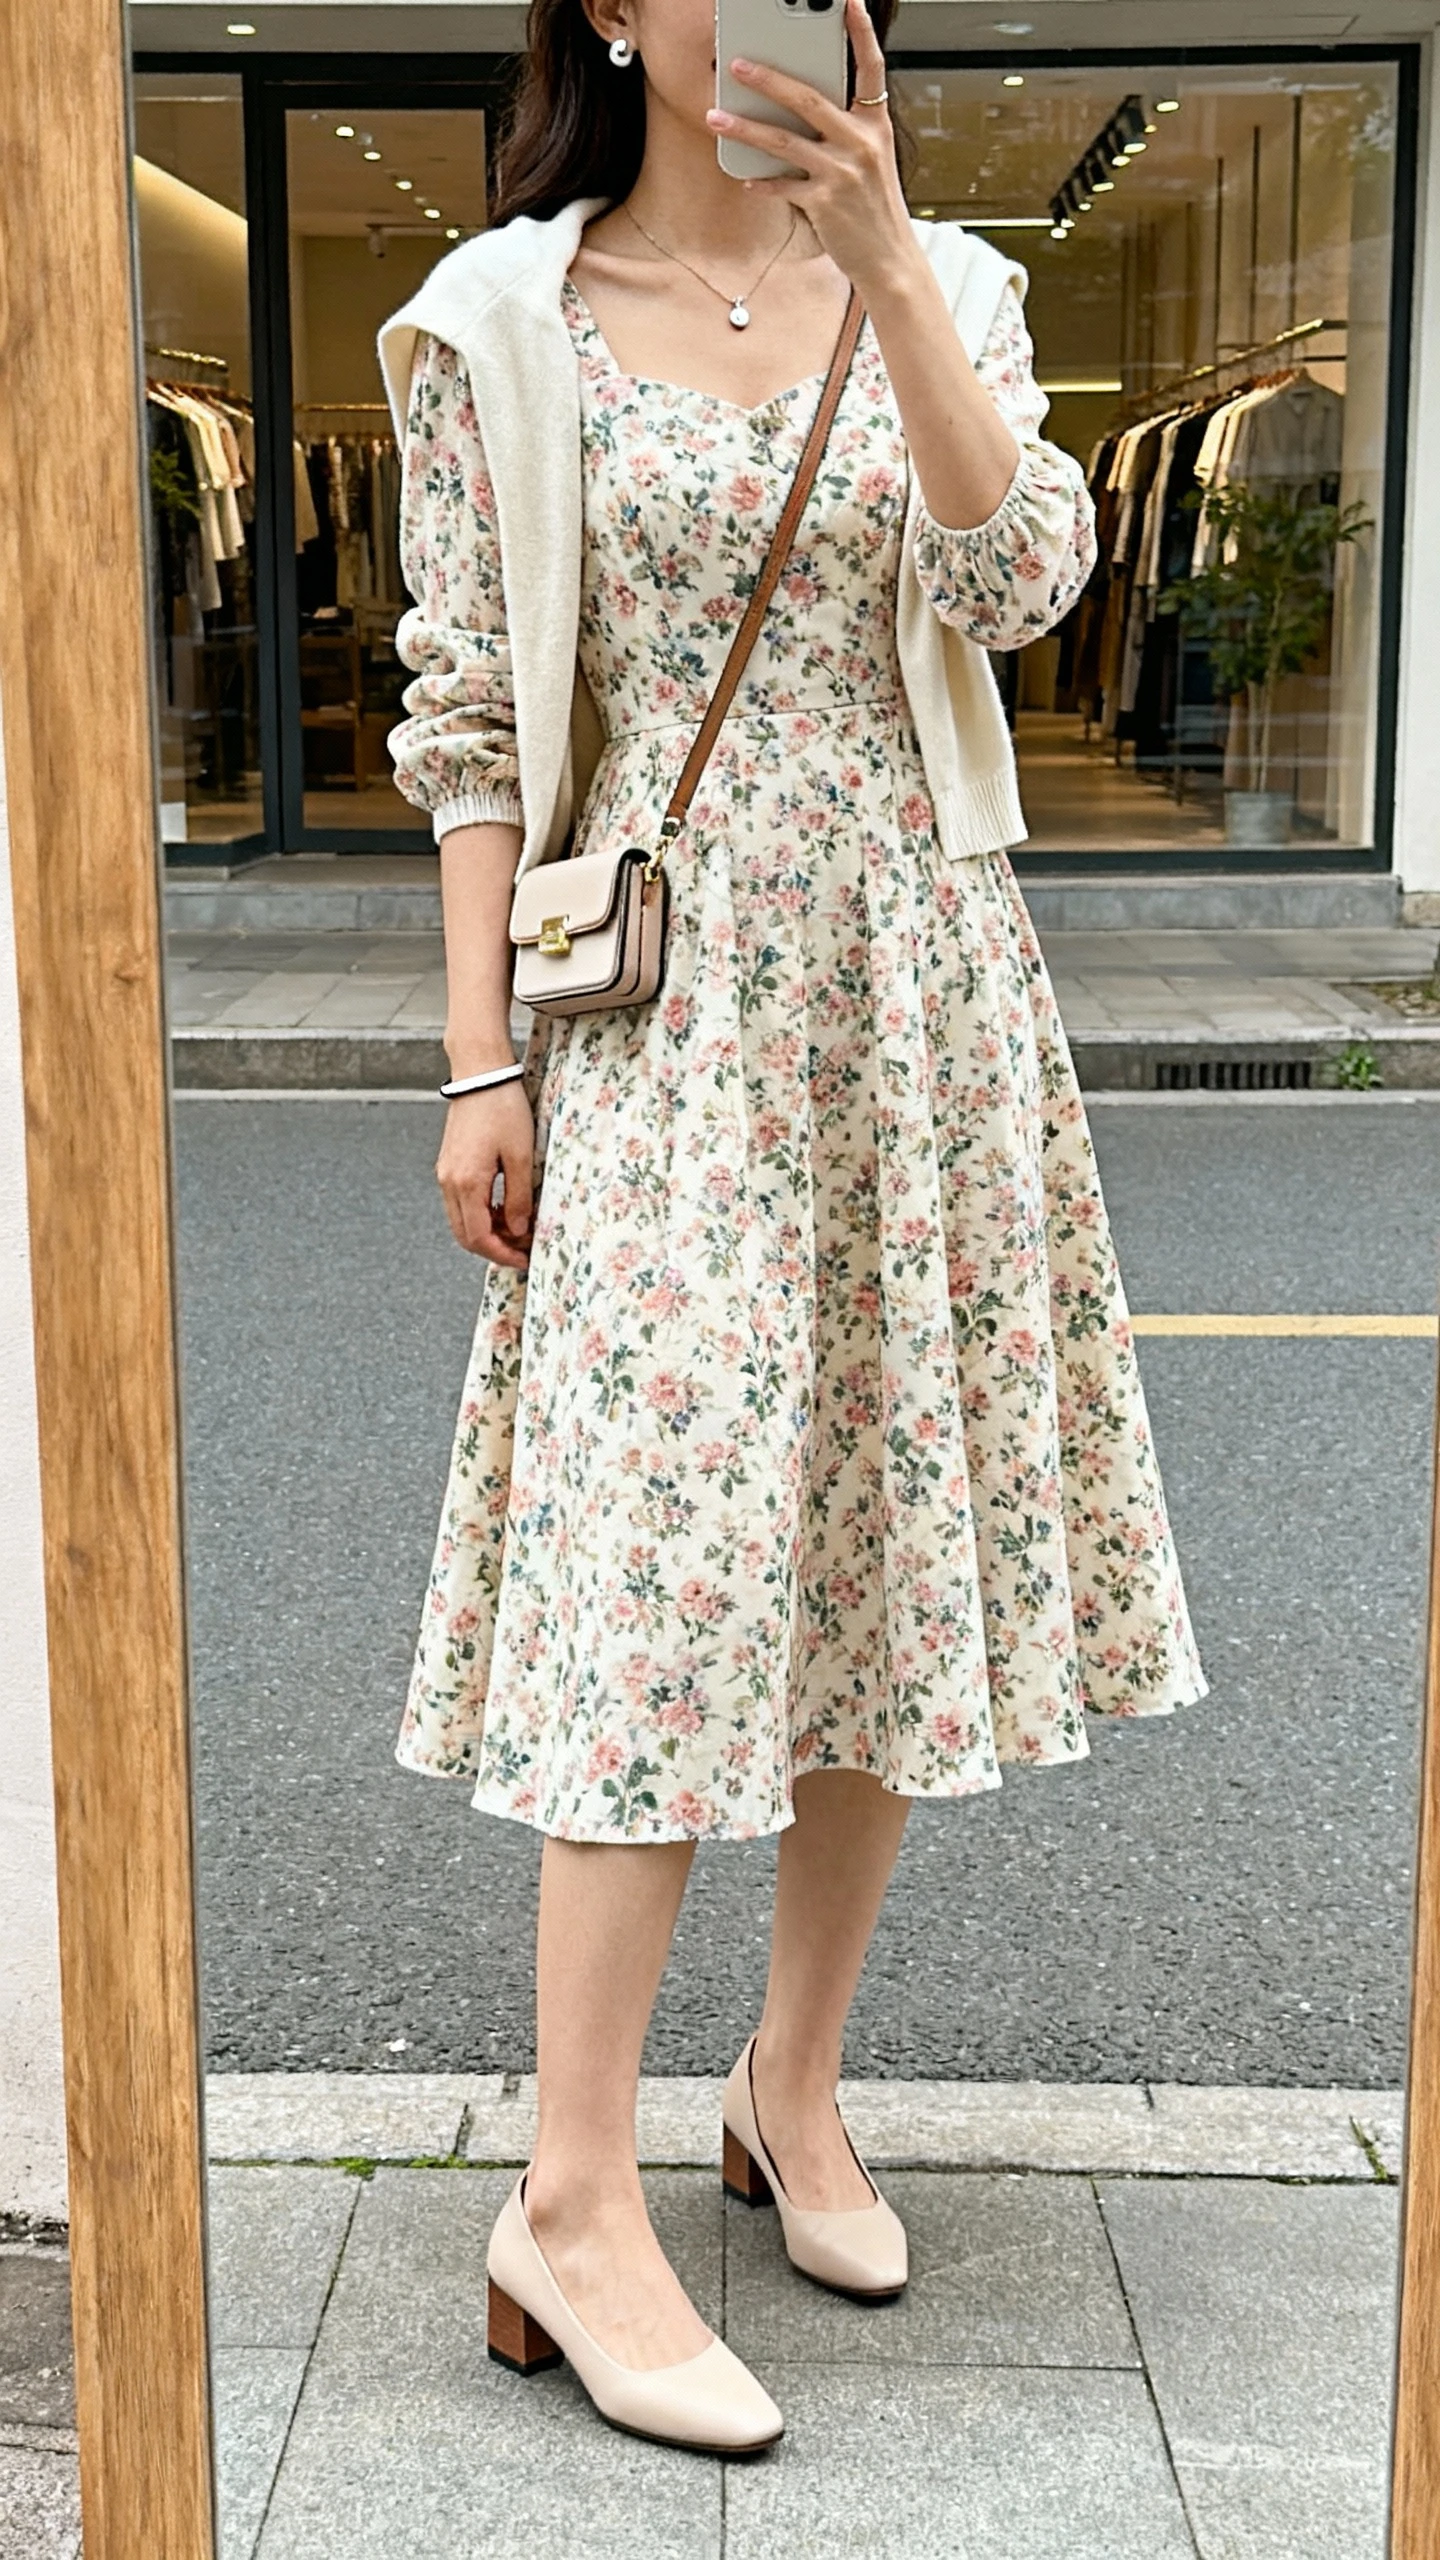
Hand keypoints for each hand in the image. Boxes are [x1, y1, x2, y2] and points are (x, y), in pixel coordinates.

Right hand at [436, 1084, 535, 1268]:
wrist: (481, 1075)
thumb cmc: (503, 1109)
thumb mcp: (521, 1156)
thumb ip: (519, 1199)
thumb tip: (518, 1230)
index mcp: (466, 1182)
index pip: (479, 1237)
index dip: (502, 1255)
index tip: (525, 1260)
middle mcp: (449, 1181)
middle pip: (465, 1235)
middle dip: (493, 1248)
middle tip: (522, 1249)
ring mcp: (445, 1173)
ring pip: (461, 1220)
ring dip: (487, 1232)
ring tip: (517, 1228)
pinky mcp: (449, 1164)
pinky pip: (460, 1202)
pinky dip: (480, 1214)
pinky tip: (503, 1208)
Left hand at [705, 0, 919, 302]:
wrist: (890, 259)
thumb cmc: (874, 210)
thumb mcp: (870, 162)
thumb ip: (842, 133)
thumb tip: (795, 114)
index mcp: (875, 125)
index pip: (871, 68)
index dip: (861, 33)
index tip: (849, 1)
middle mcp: (861, 143)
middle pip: (808, 99)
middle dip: (768, 79)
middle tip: (737, 64)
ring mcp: (842, 172)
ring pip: (784, 141)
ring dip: (745, 127)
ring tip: (715, 117)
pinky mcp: (824, 203)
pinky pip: (783, 185)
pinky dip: (762, 182)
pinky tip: (745, 178)